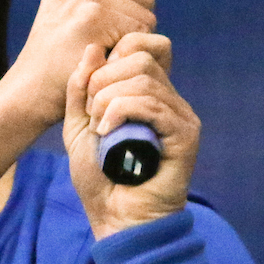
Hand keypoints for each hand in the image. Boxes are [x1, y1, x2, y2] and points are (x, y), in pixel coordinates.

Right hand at [5, 0, 156, 129]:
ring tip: (107, 54)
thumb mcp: (68, 11)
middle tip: (112, 44)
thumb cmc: (57, 59)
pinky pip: (141, 31)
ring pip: (146, 13)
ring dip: (137, 39)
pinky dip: (131, 51)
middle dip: (138, 18)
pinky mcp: (94, 18)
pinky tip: (109, 62)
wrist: (31, 91)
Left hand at [63, 33, 199, 238]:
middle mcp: (169, 100)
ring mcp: (180, 116)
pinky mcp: (185, 133)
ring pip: (144, 77)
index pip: (140, 45)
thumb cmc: (100, 179)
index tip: (89, 91)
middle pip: (141, 56)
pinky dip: (121, 111)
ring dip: (109, 99)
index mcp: (147, 94)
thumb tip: (94, 48)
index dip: (110, 57)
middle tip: (91, 113)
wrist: (117, 219)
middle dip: (104, 79)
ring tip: (99, 128)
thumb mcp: (78, 126)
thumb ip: (80, 89)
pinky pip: (153, 103)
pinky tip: (107, 133)